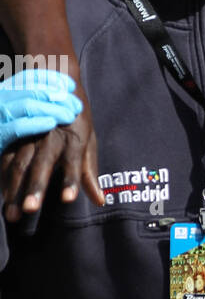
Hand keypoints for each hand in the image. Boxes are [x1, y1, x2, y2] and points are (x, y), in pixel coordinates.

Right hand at [0, 70, 81, 152]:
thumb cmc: (4, 133)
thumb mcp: (14, 112)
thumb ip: (33, 101)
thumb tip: (63, 96)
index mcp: (3, 89)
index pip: (29, 77)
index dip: (53, 79)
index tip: (72, 86)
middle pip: (33, 90)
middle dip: (59, 96)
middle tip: (77, 106)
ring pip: (28, 105)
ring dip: (53, 109)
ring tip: (70, 116)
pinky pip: (18, 127)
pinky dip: (36, 124)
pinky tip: (52, 124)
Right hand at [1, 73, 102, 219]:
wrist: (55, 84)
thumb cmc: (76, 120)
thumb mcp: (88, 142)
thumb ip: (89, 173)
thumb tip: (100, 201)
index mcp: (73, 138)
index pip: (74, 163)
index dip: (71, 180)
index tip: (68, 199)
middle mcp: (50, 136)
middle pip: (40, 165)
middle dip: (34, 188)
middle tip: (29, 210)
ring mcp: (29, 135)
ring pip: (18, 165)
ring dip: (14, 190)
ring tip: (11, 214)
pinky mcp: (14, 136)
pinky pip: (5, 159)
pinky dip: (3, 179)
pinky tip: (3, 197)